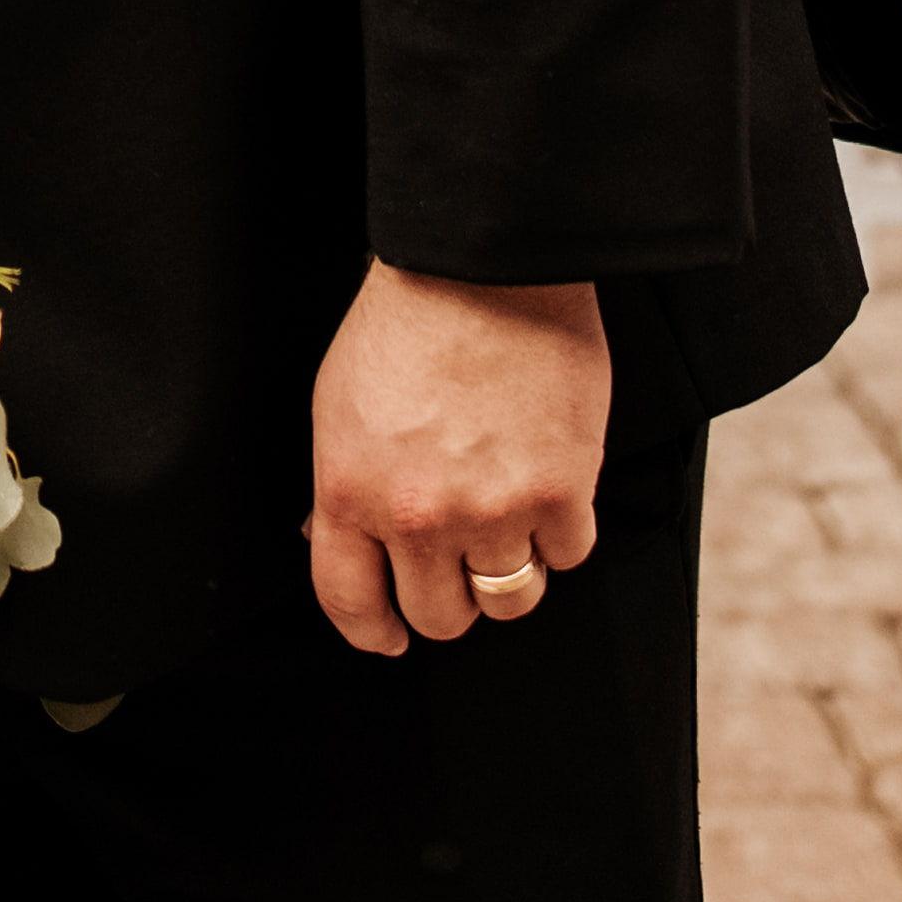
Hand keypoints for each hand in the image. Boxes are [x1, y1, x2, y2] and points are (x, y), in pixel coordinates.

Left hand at [307, 268, 604, 656]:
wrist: (484, 264)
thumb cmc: (406, 322)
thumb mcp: (337, 403)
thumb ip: (341, 485)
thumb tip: (332, 542)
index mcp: (351, 492)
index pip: (350, 602)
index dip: (372, 631)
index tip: (390, 636)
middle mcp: (419, 517)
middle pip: (440, 617)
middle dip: (449, 596)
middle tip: (460, 558)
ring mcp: (494, 511)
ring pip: (510, 601)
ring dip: (510, 570)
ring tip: (509, 520)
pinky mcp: (563, 494)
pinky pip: (569, 556)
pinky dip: (564, 531)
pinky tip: (551, 484)